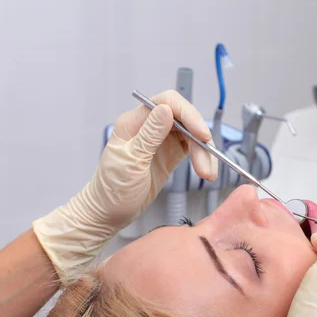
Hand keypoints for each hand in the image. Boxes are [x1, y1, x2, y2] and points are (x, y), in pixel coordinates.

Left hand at [33, 90, 217, 282]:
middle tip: (206, 165)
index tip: (202, 135)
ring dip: (204, 153)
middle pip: (184, 118)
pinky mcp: (169, 154)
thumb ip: (149, 135)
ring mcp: (161, 140)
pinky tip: (206, 170)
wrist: (108, 213)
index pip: (167, 103)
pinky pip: (191, 149)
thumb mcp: (131, 162)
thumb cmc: (112, 190)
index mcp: (135, 123)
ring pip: (191, 135)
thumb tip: (167, 109)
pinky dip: (202, 158)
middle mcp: (149, 127)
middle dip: (199, 139)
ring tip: (207, 175)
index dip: (189, 115)